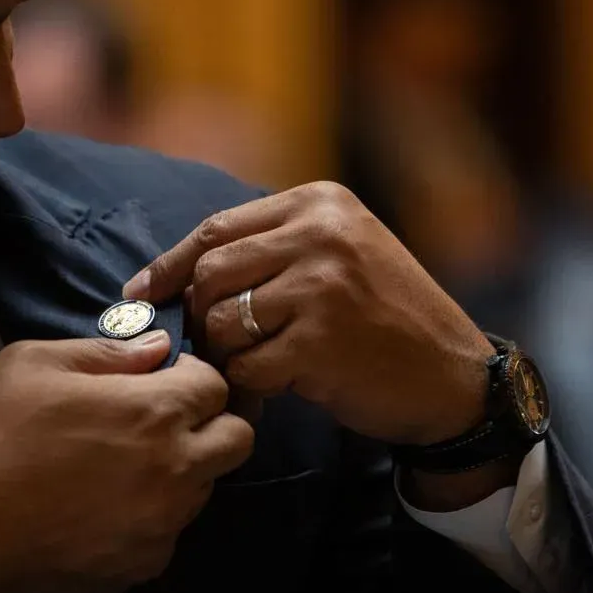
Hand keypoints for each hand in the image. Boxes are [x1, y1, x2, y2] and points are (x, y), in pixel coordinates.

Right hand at [0, 332, 254, 592]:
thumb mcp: (34, 363)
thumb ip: (107, 352)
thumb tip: (157, 349)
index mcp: (154, 411)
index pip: (218, 385)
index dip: (192, 377)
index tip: (162, 381)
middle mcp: (176, 469)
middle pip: (238, 440)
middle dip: (211, 423)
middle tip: (160, 423)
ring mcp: (165, 524)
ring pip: (204, 488)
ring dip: (180, 470)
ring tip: (121, 468)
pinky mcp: (145, 566)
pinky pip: (169, 532)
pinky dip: (150, 517)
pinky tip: (102, 509)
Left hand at [123, 182, 494, 446]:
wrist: (452, 376)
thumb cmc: (385, 319)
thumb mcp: (340, 253)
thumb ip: (272, 248)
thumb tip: (175, 273)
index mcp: (319, 203)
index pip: (216, 229)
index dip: (169, 265)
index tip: (139, 293)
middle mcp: (320, 234)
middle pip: (210, 273)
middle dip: (198, 316)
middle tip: (216, 345)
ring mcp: (321, 285)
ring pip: (222, 320)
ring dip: (227, 354)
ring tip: (258, 366)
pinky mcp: (321, 339)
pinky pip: (247, 365)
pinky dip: (252, 384)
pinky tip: (278, 388)